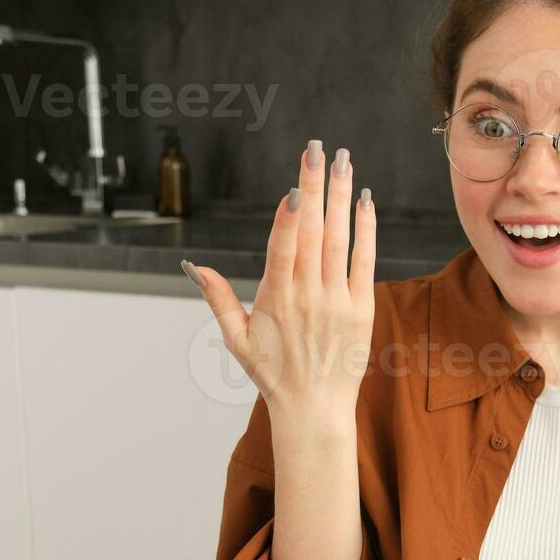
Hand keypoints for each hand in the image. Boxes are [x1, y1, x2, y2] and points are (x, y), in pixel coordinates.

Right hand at [185, 140, 376, 419]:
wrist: (314, 410)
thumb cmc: (273, 374)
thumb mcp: (237, 338)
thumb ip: (217, 298)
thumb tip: (194, 266)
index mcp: (275, 299)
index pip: (283, 249)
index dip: (289, 216)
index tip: (293, 185)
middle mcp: (308, 296)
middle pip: (312, 233)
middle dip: (314, 187)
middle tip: (318, 149)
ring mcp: (337, 301)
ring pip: (339, 240)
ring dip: (340, 197)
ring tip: (343, 161)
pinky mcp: (361, 308)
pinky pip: (364, 261)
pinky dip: (366, 230)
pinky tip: (363, 201)